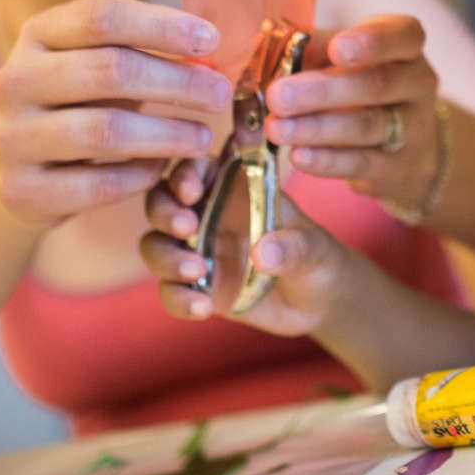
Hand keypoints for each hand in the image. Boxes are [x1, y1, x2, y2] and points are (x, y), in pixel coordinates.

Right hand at [0, 0, 231, 226]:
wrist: (17, 165)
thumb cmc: (79, 101)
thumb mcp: (101, 62)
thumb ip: (147, 51)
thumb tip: (211, 56)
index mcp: (38, 35)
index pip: (103, 17)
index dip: (163, 26)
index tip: (213, 40)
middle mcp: (16, 80)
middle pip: (110, 70)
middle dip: (177, 82)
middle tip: (219, 95)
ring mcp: (13, 137)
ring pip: (105, 131)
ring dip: (167, 135)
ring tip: (203, 138)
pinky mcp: (22, 190)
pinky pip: (98, 184)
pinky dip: (140, 177)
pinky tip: (161, 169)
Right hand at [141, 186, 352, 334]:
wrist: (318, 301)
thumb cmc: (316, 254)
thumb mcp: (314, 247)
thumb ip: (293, 245)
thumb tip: (263, 254)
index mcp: (232, 187)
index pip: (195, 167)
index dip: (185, 173)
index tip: (193, 190)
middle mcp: (207, 213)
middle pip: (161, 201)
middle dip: (164, 212)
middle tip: (187, 227)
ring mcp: (197, 250)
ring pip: (156, 245)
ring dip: (167, 257)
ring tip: (197, 271)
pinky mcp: (195, 287)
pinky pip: (170, 291)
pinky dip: (178, 298)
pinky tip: (203, 307)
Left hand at [262, 15, 445, 213]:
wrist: (408, 148)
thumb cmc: (363, 89)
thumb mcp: (347, 61)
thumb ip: (315, 50)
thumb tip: (271, 49)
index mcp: (405, 48)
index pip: (404, 35)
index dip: (372, 41)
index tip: (336, 48)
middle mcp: (418, 84)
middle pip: (378, 83)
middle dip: (324, 90)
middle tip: (279, 95)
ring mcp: (413, 128)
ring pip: (368, 126)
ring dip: (317, 128)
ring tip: (277, 129)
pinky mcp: (400, 168)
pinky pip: (363, 163)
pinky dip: (328, 161)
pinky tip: (299, 156)